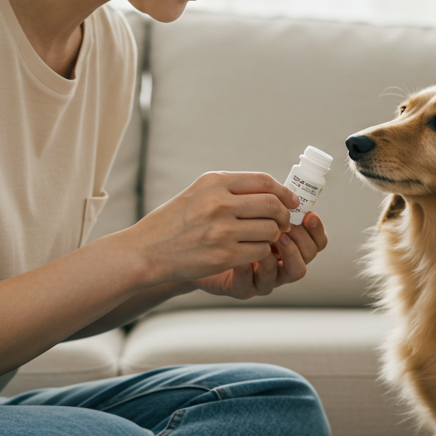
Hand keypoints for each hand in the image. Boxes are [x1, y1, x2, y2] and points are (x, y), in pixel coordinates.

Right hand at [125, 171, 295, 285]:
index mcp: (214, 182)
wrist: (146, 251)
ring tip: (266, 239)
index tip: (289, 201)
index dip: (282, 191)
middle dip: (283, 215)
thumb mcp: (197, 192)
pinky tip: (252, 252)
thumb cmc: (172, 222)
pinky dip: (262, 252)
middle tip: (283, 223)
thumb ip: (229, 188)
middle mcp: (219, 202)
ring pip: (270, 229)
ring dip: (273, 236)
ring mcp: (222, 229)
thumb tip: (270, 191)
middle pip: (271, 204)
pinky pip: (260, 250)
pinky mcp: (224, 254)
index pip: (263, 181)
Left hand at [192, 211, 328, 299]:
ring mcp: (264, 276)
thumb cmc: (216, 224)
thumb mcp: (240, 206)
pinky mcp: (243, 288)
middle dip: (303, 238)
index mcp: (286, 240)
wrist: (187, 248)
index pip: (316, 239)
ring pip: (294, 271)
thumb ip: (262, 199)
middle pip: (310, 255)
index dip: (317, 229)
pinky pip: (253, 282)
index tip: (308, 214)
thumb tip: (284, 187)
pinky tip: (237, 251)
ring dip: (288, 252)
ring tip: (273, 237)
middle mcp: (280, 260)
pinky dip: (249, 266)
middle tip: (288, 226)